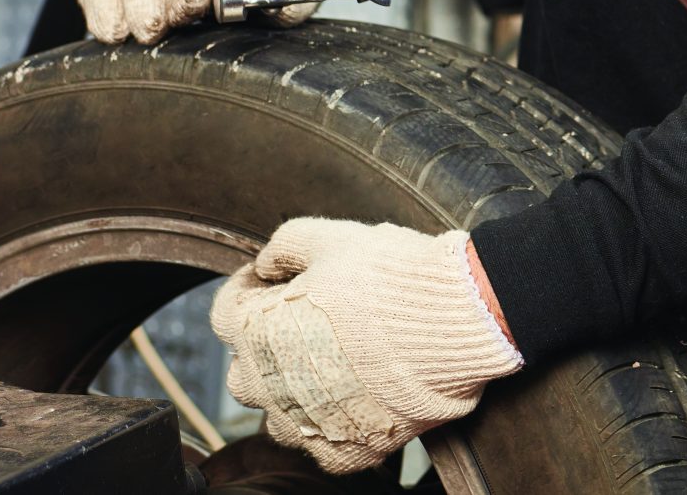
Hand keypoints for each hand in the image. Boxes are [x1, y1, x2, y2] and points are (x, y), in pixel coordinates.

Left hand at [210, 219, 522, 474]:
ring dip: (298, 386)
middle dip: (270, 340)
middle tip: (314, 316)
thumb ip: (284, 245)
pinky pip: (323, 440)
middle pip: (248, 366)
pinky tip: (363, 389)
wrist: (461, 321)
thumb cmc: (395, 276)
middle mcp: (269, 387)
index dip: (250, 287)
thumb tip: (267, 262)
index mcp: (256, 332)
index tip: (275, 278)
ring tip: (342, 356)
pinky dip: (336, 419)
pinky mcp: (345, 450)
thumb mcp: (333, 236)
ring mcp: (306, 424)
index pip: (225, 311)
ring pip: (282, 411)